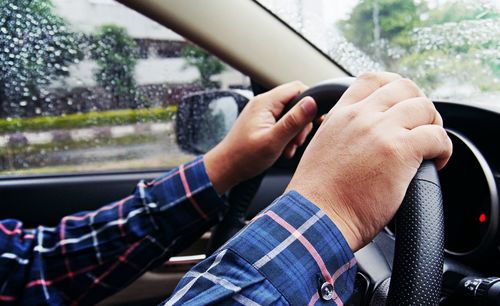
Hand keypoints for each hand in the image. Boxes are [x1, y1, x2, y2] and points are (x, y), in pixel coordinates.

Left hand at [205, 81, 317, 193]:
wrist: (225, 168)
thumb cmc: (244, 157)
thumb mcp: (273, 140)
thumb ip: (293, 121)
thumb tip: (312, 103)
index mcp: (265, 103)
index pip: (297, 88)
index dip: (310, 103)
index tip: (314, 122)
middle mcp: (263, 104)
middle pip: (295, 102)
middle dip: (302, 122)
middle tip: (297, 141)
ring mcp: (262, 113)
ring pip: (290, 114)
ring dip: (294, 132)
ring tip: (289, 148)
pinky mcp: (261, 122)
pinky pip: (281, 123)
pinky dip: (286, 135)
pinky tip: (284, 149)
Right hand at [286, 72, 452, 251]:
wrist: (317, 216)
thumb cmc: (317, 195)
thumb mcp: (321, 148)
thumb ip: (341, 133)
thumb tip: (360, 139)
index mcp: (341, 114)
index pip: (372, 79)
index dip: (394, 86)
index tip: (403, 102)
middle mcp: (361, 116)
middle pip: (405, 87)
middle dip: (419, 104)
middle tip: (422, 125)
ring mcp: (380, 130)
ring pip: (424, 107)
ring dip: (434, 124)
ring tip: (431, 145)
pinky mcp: (400, 151)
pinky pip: (437, 136)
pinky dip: (444, 148)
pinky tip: (437, 161)